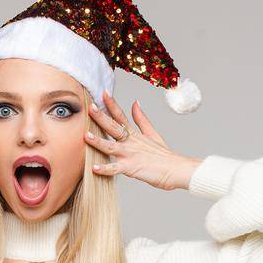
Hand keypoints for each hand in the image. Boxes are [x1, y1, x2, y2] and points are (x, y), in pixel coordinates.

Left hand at [85, 91, 199, 190]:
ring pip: (111, 147)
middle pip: (113, 127)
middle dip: (101, 117)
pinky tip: (94, 167)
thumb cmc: (163, 155)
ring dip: (98, 141)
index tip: (103, 92)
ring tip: (86, 136)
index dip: (111, 104)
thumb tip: (135, 102)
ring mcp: (130, 154)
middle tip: (90, 107)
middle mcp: (130, 142)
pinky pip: (116, 169)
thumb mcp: (152, 133)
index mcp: (134, 134)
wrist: (176, 170)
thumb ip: (141, 119)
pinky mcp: (131, 168)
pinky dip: (105, 168)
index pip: (120, 115)